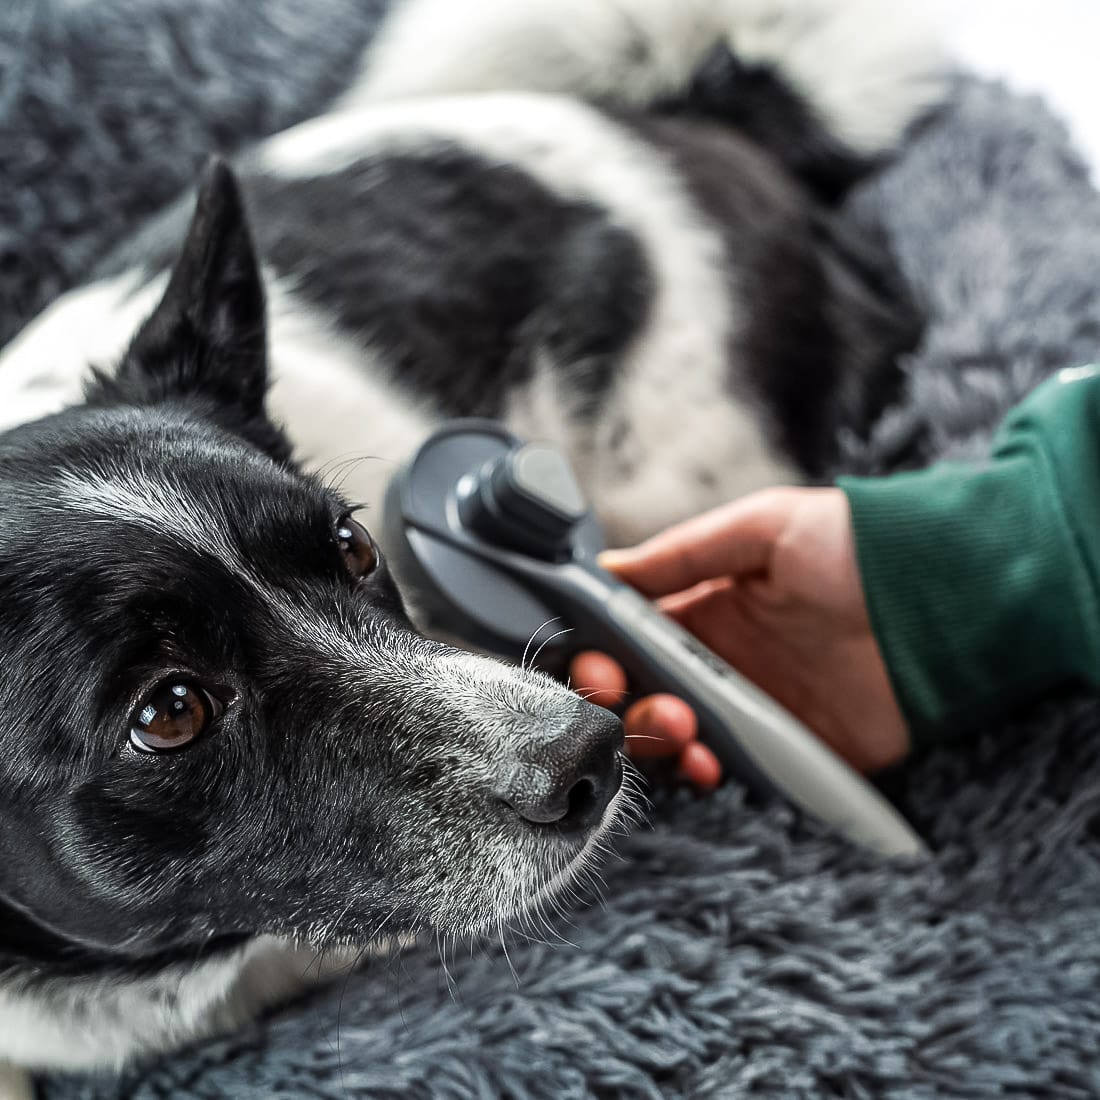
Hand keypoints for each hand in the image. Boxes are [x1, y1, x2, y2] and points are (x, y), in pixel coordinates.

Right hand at [570, 487, 909, 785]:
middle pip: (638, 690)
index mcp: (704, 605)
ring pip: (671, 736)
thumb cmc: (859, 548)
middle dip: (621, 698)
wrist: (944, 606)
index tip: (595, 659)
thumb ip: (684, 551)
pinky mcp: (781, 751)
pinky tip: (707, 759)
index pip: (627, 635)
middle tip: (632, 694)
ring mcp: (747, 708)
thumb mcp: (765, 526)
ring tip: (683, 725)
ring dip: (658, 736)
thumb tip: (608, 566)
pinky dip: (701, 771)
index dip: (600, 650)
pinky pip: (724, 771)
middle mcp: (717, 660)